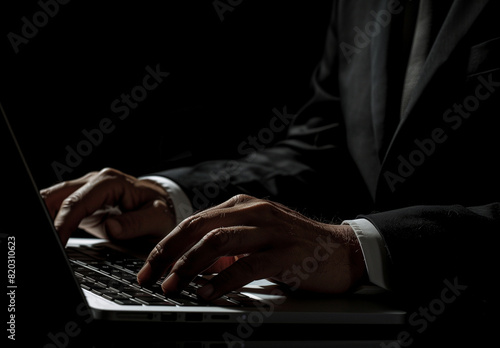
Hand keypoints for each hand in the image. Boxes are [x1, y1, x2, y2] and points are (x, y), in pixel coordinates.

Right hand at [41, 168, 175, 244]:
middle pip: (57, 197)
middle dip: (45, 217)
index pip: (77, 202)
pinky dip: (50, 220)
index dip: (63, 223)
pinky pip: (59, 208)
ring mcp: (86, 190)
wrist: (162, 205)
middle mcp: (95, 182)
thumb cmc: (160, 210)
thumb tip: (112, 227)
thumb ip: (136, 223)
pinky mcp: (83, 203)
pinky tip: (48, 233)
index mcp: (110, 182)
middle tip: (42, 240)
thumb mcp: (157, 218)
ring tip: (43, 238)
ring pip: (53, 199)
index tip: (56, 241)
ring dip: (45, 217)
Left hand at [137, 194, 366, 299]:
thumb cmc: (295, 245)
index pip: (194, 221)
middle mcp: (253, 212)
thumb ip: (228, 246)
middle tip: (151, 277)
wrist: (341, 250)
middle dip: (169, 253)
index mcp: (242, 206)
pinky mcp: (285, 252)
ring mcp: (270, 230)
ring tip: (173, 286)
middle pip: (199, 227)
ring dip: (189, 266)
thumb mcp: (256, 237)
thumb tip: (196, 265)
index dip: (167, 244)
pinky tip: (207, 293)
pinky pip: (246, 266)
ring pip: (218, 242)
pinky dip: (221, 281)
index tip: (149, 266)